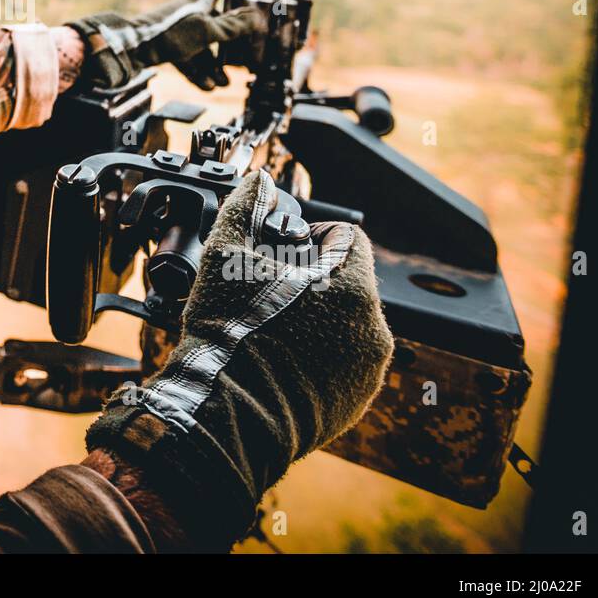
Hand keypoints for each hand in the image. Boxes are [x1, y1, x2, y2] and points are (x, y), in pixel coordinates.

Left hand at [69, 0, 266, 90]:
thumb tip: (256, 17)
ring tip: (224, 83)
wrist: (129, 50)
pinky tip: (207, 87)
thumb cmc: (167, 35)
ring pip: (203, 47)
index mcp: (198, 2)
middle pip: (217, 24)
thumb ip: (232, 26)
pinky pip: (188, 59)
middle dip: (232, 44)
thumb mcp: (206, 31)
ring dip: (215, 65)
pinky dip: (198, 72)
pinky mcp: (166, 48)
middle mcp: (189, 14)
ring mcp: (177, 32)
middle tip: (243, 59)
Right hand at [86, 170, 392, 548]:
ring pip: (347, 322)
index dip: (310, 234)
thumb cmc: (228, 335)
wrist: (224, 416)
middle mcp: (373, 328)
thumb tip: (257, 182)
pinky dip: (319, 355)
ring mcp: (367, 370)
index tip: (279, 252)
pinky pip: (344, 362)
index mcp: (352, 287)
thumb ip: (245, 208)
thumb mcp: (226, 256)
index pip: (347, 236)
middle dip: (311, 278)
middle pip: (348, 280)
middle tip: (266, 290)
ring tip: (270, 328)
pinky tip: (279, 359)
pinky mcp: (355, 403)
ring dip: (316, 317)